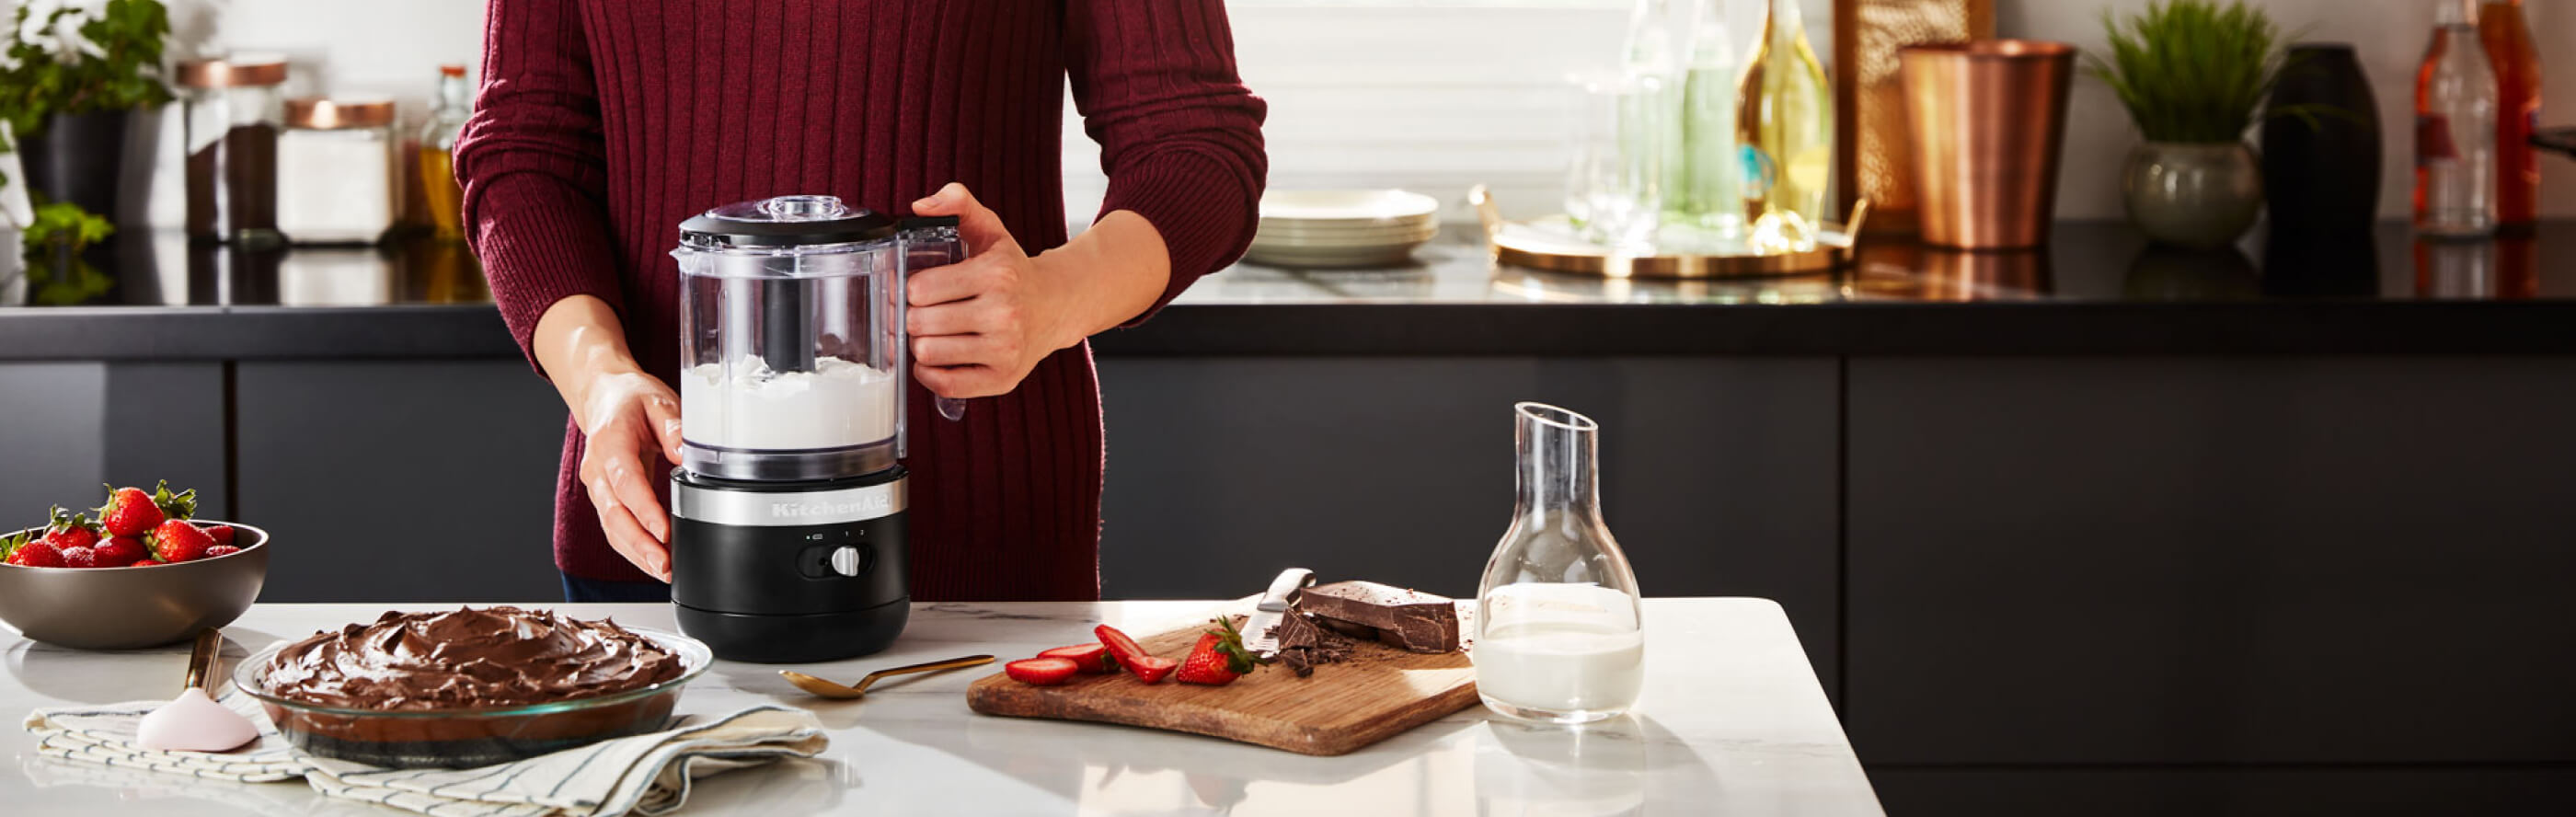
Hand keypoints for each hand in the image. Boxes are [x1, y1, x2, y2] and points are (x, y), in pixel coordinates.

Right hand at [570, 368, 682, 580]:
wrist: (605, 397)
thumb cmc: (632, 400)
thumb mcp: (659, 401)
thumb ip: (675, 428)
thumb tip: (687, 455)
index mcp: (610, 442)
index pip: (626, 482)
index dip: (644, 510)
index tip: (664, 531)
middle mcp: (597, 469)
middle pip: (613, 514)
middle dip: (639, 543)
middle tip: (664, 564)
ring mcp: (597, 487)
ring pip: (611, 527)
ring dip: (636, 553)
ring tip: (664, 571)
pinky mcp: (603, 498)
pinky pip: (614, 528)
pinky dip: (632, 549)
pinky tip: (654, 562)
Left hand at [906, 184, 1081, 398]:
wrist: (1055, 306)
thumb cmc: (1014, 271)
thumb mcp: (990, 229)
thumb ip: (957, 203)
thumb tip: (921, 206)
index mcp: (996, 275)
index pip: (920, 288)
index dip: (912, 288)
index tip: (920, 288)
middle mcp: (1004, 314)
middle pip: (919, 322)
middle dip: (912, 316)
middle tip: (923, 311)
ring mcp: (1004, 350)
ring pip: (927, 353)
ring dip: (921, 342)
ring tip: (934, 332)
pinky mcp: (1002, 379)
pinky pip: (944, 384)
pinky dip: (930, 372)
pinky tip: (939, 356)